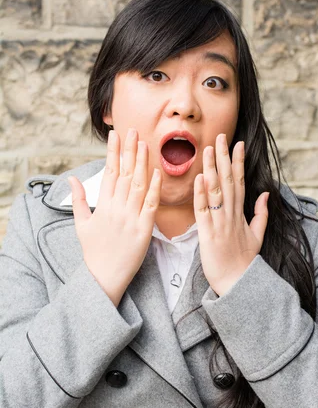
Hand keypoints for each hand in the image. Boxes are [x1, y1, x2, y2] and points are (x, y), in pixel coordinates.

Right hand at [67, 128, 161, 305]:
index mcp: (102, 206)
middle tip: (134, 130)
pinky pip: (151, 205)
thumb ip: (78, 200)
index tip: (116, 135)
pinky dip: (154, 188)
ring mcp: (131, 218)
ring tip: (145, 144)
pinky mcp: (144, 230)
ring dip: (142, 163)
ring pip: (138, 185)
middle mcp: (116, 209)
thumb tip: (71, 178)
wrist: (105, 277)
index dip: (113, 152)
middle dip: (129, 151)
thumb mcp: (81, 224)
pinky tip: (157, 173)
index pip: (109, 172)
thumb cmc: (94, 251)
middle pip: (124, 174)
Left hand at [194, 133, 268, 296]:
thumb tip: (266, 194)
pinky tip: (200, 178)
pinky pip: (204, 211)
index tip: (237, 143)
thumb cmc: (244, 261)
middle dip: (224, 157)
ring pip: (216, 191)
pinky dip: (201, 194)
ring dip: (212, 169)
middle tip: (221, 136)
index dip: (238, 162)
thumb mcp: (258, 235)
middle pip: (228, 181)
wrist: (237, 283)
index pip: (240, 181)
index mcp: (241, 213)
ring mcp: (220, 223)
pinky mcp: (208, 234)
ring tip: (209, 150)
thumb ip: (261, 213)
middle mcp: (231, 214)